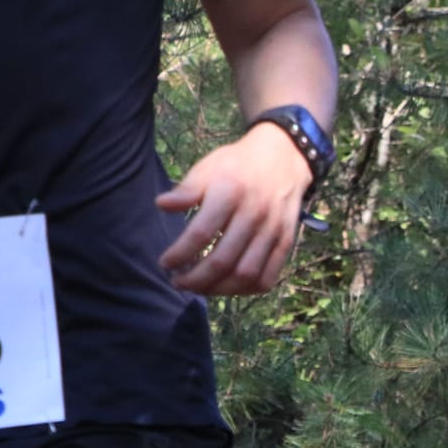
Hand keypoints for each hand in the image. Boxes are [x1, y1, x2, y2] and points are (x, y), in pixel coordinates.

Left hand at [156, 123, 314, 294]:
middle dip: (195, 279)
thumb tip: (161, 205)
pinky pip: (268, 276)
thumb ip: (186, 190)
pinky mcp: (286, 241)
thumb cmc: (237, 165)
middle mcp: (254, 215)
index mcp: (230, 193)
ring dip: (218, 289)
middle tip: (178, 282)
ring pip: (245, 274)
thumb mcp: (208, 168)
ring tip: (200, 287)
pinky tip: (228, 286)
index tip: (165, 262)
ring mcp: (272, 231)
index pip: (201, 234)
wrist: (284, 158)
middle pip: (222, 260)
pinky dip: (246, 289)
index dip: (179, 254)